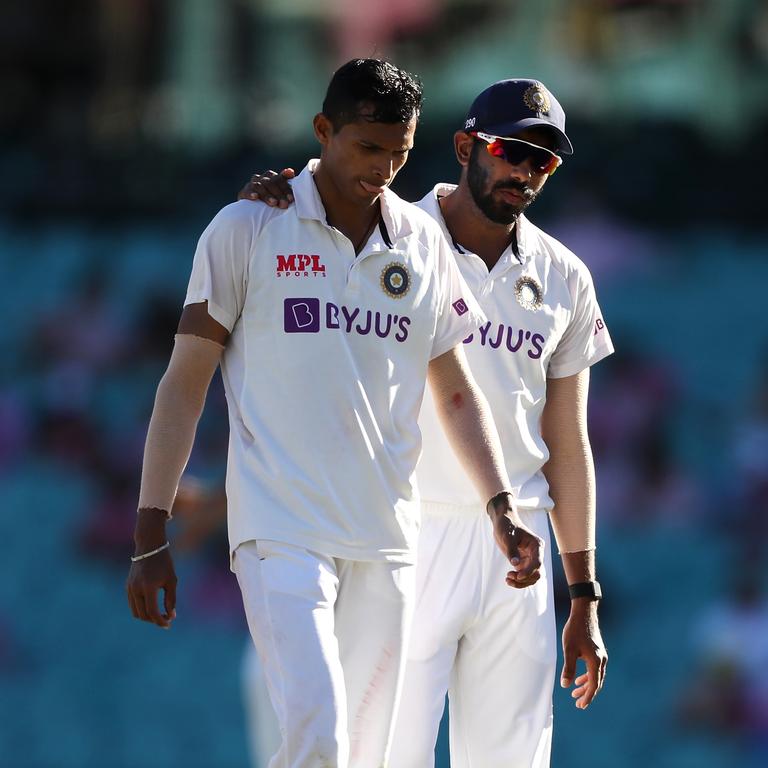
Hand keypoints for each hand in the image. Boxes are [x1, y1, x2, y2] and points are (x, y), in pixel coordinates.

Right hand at [126, 509, 176, 628]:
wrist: (149, 547)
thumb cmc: (164, 562)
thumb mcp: (171, 580)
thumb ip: (171, 599)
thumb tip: (171, 616)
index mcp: (149, 586)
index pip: (152, 612)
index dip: (161, 621)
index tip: (169, 625)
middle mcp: (136, 588)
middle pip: (143, 615)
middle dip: (155, 620)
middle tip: (167, 618)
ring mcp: (130, 587)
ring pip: (136, 612)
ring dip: (147, 617)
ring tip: (160, 614)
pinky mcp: (127, 586)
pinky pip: (133, 604)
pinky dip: (141, 609)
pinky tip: (152, 606)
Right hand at [237, 168, 294, 206]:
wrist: (253, 213)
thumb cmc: (272, 203)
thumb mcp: (281, 196)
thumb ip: (286, 185)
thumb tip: (290, 171)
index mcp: (271, 177)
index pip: (278, 179)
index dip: (285, 188)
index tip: (290, 199)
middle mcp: (261, 179)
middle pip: (270, 182)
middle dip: (278, 194)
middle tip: (284, 205)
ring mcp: (251, 185)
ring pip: (259, 186)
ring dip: (267, 194)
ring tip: (273, 203)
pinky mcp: (243, 193)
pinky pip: (246, 191)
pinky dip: (250, 193)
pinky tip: (255, 197)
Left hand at [489, 503, 542, 587]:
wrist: (503, 521)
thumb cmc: (507, 526)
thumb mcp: (507, 537)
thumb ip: (512, 550)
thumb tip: (515, 564)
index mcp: (536, 546)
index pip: (537, 563)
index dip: (529, 572)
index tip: (518, 576)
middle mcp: (536, 554)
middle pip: (537, 573)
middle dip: (525, 579)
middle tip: (510, 576)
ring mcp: (530, 559)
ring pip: (531, 577)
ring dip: (521, 582)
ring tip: (508, 579)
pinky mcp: (523, 562)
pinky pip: (524, 576)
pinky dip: (518, 580)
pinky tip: (508, 578)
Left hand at [561, 601, 606, 708]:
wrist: (584, 613)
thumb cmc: (575, 630)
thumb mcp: (569, 650)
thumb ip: (568, 668)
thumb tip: (565, 685)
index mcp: (596, 662)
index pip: (593, 685)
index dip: (587, 697)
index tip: (581, 706)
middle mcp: (602, 660)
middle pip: (596, 682)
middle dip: (587, 693)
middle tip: (578, 703)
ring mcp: (601, 656)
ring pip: (596, 676)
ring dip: (586, 685)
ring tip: (575, 692)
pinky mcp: (598, 651)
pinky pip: (595, 669)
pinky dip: (588, 676)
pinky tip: (579, 678)